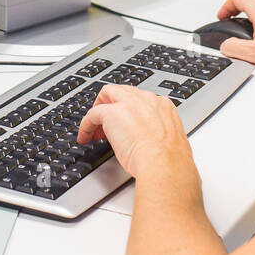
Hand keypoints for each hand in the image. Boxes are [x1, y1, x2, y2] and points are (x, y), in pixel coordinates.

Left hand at [77, 84, 193, 180]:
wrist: (164, 163)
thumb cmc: (168, 161)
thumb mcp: (168, 142)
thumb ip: (156, 134)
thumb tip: (146, 142)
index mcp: (163, 106)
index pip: (141, 101)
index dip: (129, 111)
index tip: (125, 124)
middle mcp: (148, 99)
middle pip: (123, 91)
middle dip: (112, 104)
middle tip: (105, 122)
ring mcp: (130, 103)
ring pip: (107, 94)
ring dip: (99, 111)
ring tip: (93, 129)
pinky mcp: (112, 113)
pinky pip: (92, 114)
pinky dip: (86, 125)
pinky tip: (85, 136)